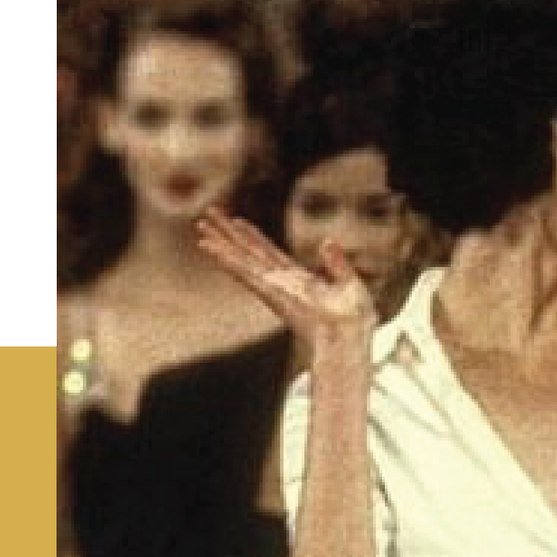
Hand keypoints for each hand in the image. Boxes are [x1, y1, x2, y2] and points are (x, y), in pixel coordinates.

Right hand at [196, 208, 374, 348]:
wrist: (350, 339)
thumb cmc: (355, 322)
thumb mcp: (351, 284)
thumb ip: (338, 263)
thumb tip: (327, 241)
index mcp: (300, 281)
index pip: (271, 254)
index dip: (254, 237)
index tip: (238, 222)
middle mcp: (282, 284)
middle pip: (250, 254)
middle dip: (229, 235)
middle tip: (208, 217)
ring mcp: (274, 288)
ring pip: (241, 261)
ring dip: (220, 244)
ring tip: (200, 228)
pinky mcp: (270, 292)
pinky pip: (244, 273)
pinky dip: (227, 260)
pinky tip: (211, 249)